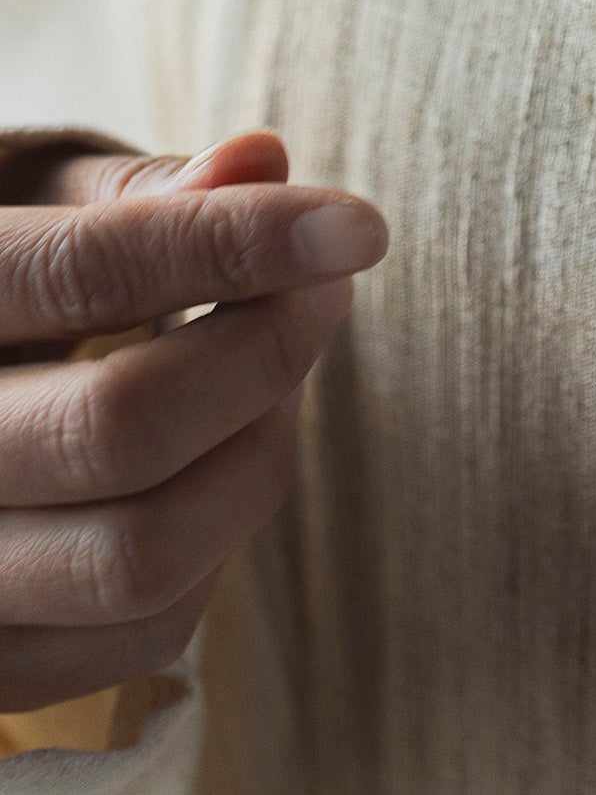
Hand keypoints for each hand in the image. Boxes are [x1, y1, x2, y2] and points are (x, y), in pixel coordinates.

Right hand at [0, 129, 386, 711]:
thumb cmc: (3, 273)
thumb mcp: (32, 200)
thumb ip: (140, 188)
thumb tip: (258, 161)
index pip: (85, 274)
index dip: (238, 242)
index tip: (361, 225)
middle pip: (121, 427)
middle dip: (264, 353)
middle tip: (326, 293)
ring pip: (143, 554)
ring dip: (257, 454)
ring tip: (281, 378)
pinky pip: (146, 633)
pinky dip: (222, 545)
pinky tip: (224, 460)